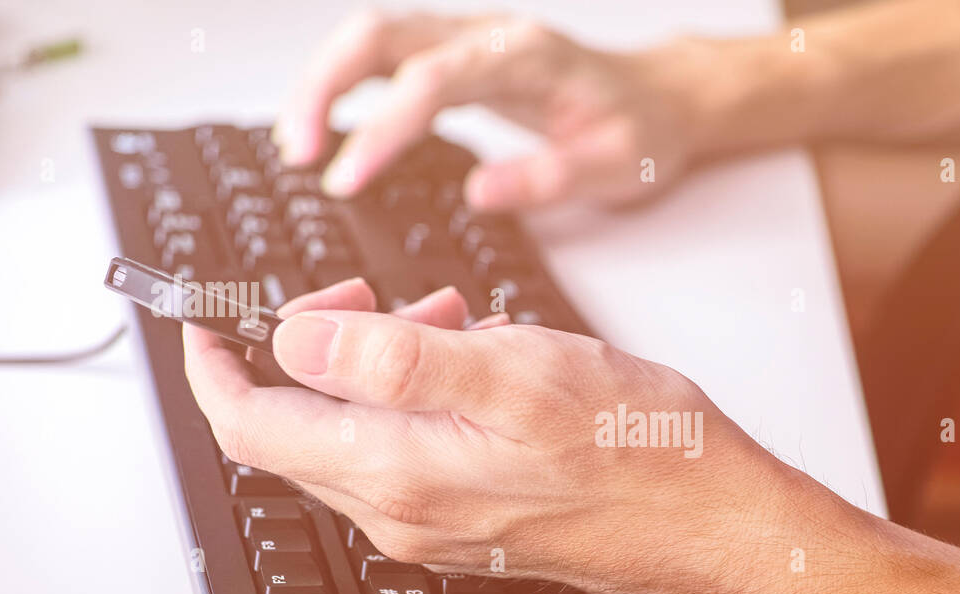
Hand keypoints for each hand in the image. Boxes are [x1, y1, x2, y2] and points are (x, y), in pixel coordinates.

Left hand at [183, 278, 812, 593]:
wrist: (714, 527)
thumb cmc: (641, 453)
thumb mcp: (517, 375)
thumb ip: (395, 358)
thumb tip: (299, 338)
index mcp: (400, 473)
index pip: (256, 425)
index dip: (217, 368)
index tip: (210, 321)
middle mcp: (405, 512)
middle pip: (301, 428)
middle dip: (316, 347)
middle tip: (370, 295)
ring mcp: (438, 524)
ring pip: (357, 436)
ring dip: (375, 366)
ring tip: (447, 320)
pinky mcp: (473, 522)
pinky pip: (407, 452)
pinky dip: (417, 397)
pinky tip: (481, 368)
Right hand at [273, 9, 700, 210]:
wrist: (661, 99)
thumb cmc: (641, 132)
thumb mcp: (614, 167)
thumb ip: (548, 177)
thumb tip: (479, 193)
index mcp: (524, 58)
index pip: (432, 81)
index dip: (383, 128)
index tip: (348, 178)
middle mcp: (489, 36)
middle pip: (381, 34)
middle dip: (325, 86)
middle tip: (298, 151)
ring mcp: (470, 41)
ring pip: (374, 37)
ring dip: (325, 83)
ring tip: (299, 145)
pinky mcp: (459, 57)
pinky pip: (387, 56)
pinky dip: (348, 86)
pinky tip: (330, 127)